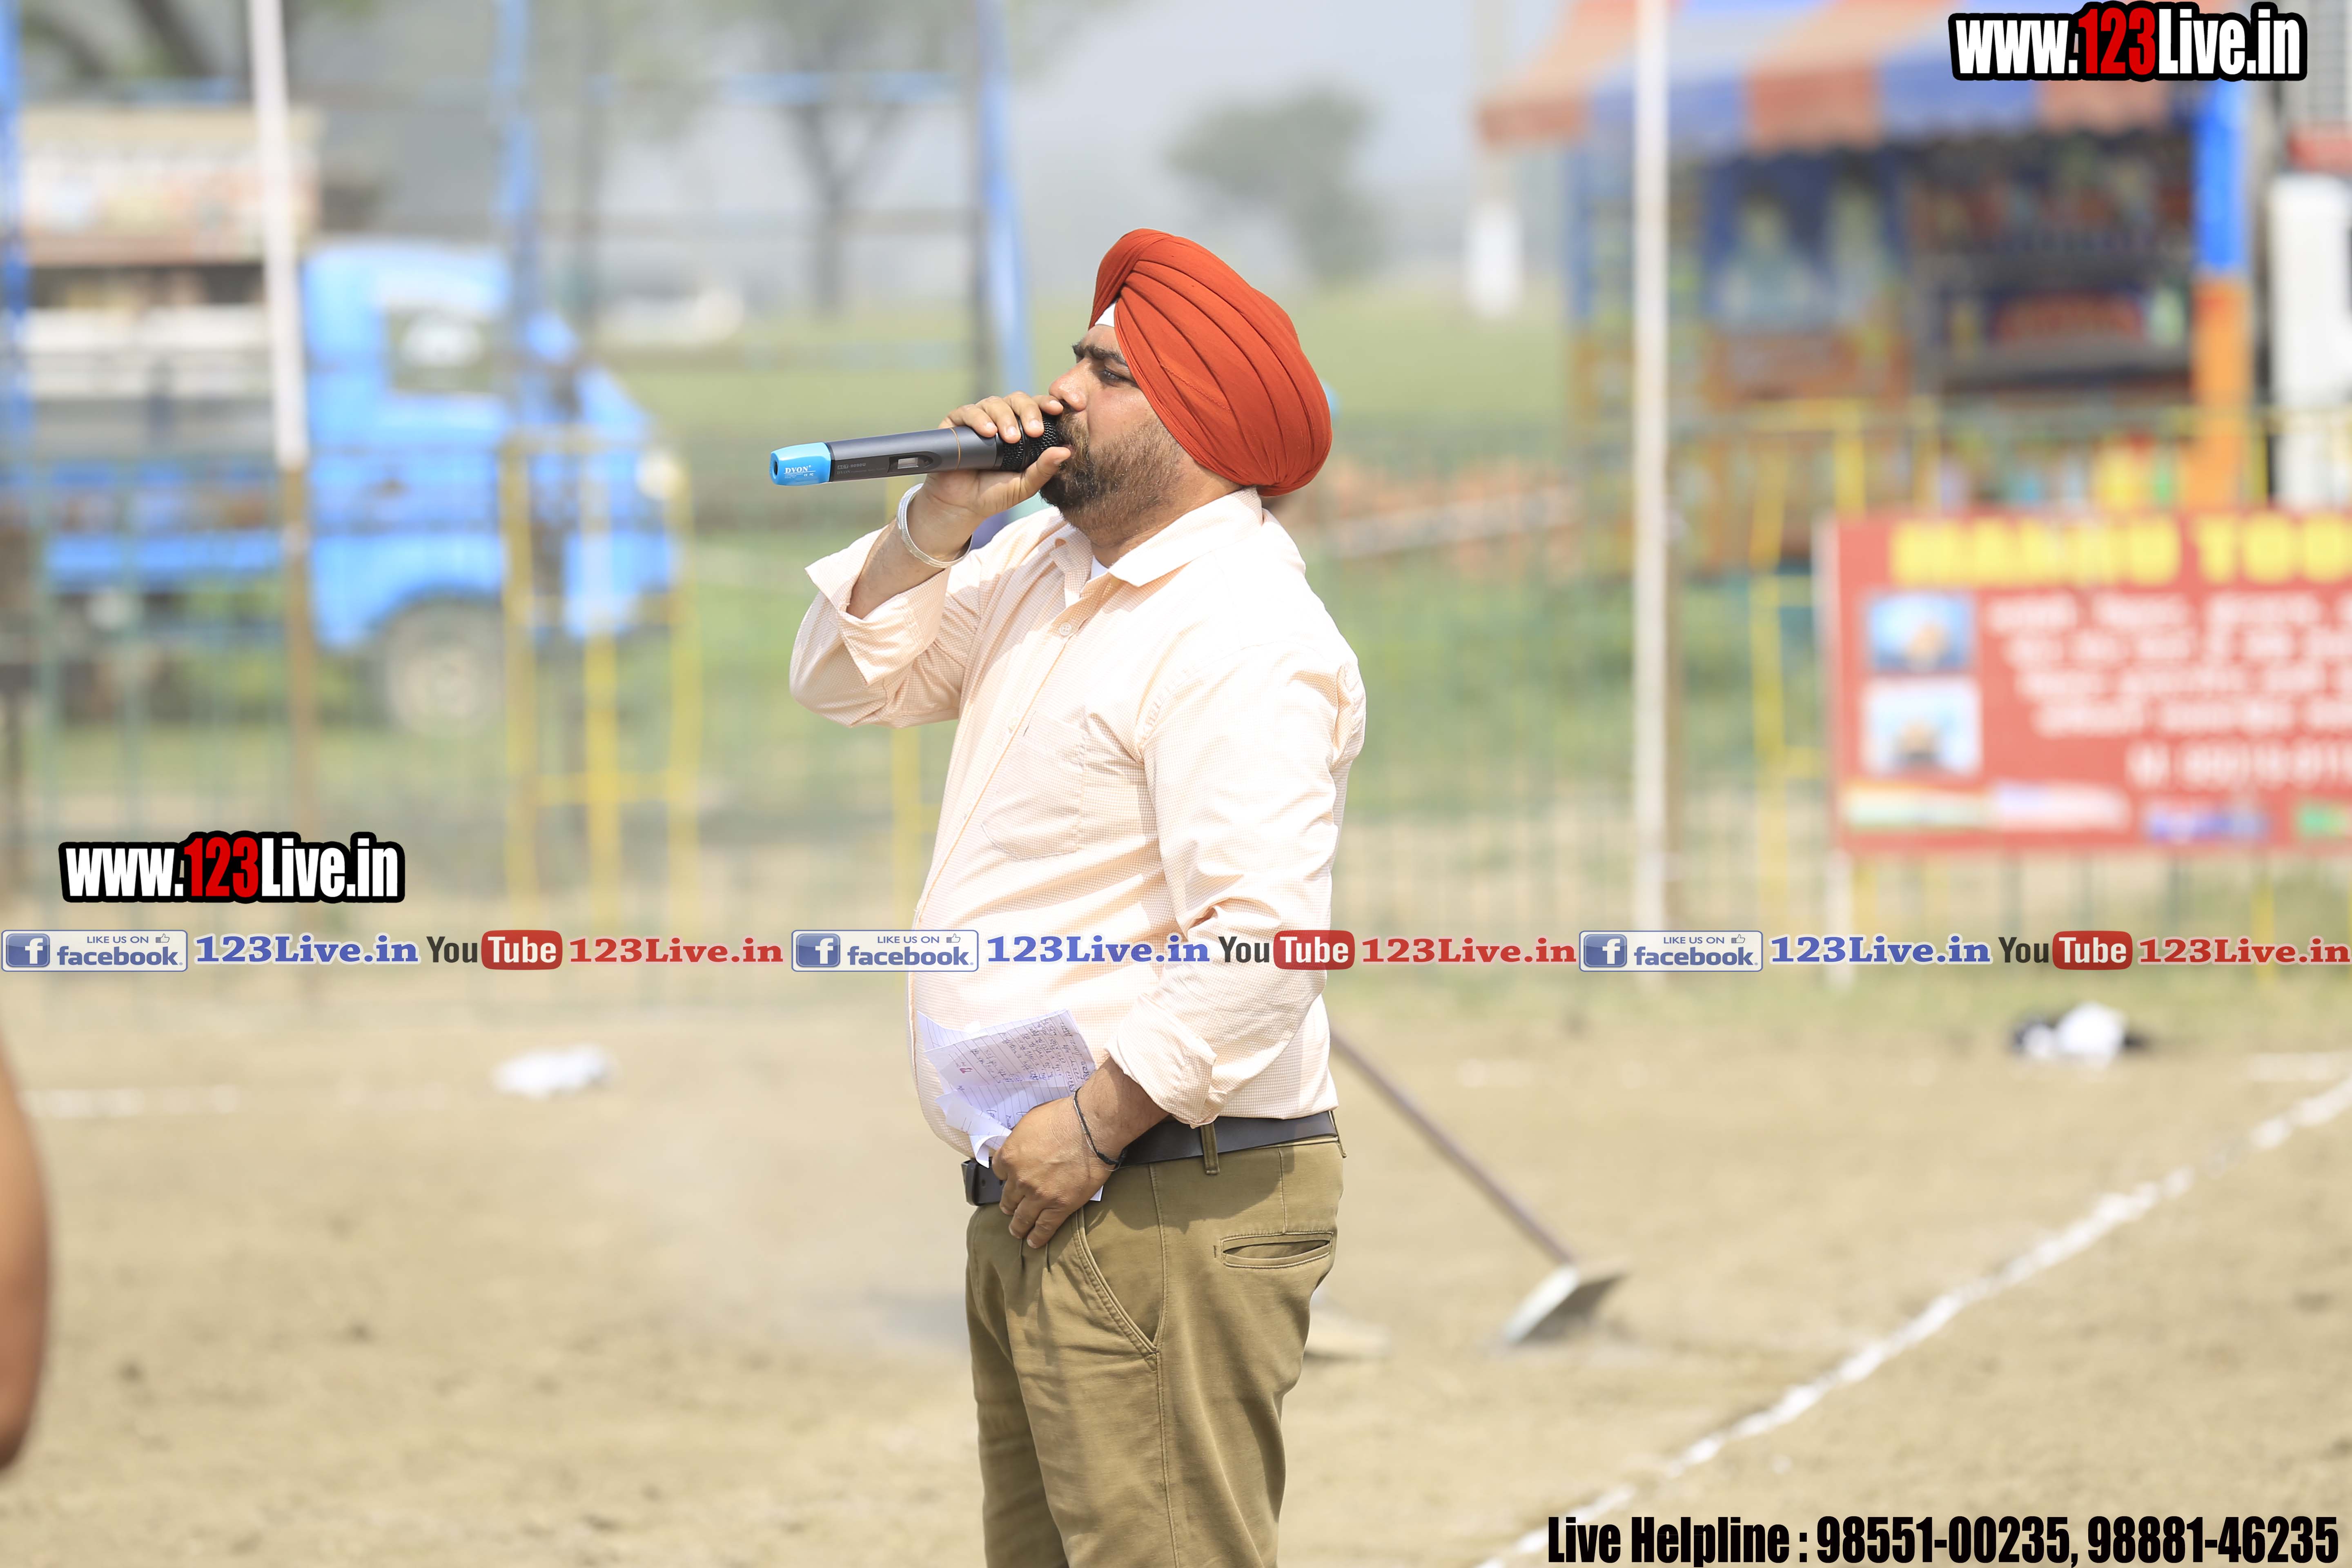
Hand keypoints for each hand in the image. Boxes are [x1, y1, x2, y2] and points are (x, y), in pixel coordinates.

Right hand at [906, 390, 1074, 555]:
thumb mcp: (1025, 485)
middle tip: (1035, 431)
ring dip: (1005, 418)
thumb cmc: (995, 493)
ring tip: (1010, 438)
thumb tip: (1067, 451)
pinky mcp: (956, 423)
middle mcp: (1001, 419)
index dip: (1047, 404)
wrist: (962, 505)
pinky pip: (968, 412)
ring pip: (994, 403)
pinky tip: (988, 432)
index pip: (1037, 408)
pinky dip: (979, 419)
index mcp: (1022, 428)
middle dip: (1029, 411)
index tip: (1059, 410)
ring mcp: (979, 419)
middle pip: (1017, 400)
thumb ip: (1044, 469)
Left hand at [993, 1095, 1105, 1249]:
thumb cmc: (1064, 1117)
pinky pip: (1044, 1227)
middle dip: (1008, 1205)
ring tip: (1017, 1232)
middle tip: (1009, 1210)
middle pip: (1008, 1197)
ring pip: (1022, 1217)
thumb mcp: (1030, 1121)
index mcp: (1010, 1156)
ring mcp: (1038, 1195)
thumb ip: (1021, 1139)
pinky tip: (1033, 1242)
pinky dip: (1037, 1237)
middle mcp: (1020, 1178)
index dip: (1005, 1176)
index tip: (1009, 1179)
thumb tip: (1021, 1148)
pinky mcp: (1059, 1206)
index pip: (999, 1172)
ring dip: (1018, 1226)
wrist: (1091, 1128)